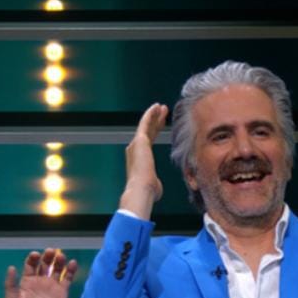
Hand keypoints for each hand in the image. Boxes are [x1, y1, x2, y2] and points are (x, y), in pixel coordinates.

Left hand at [4, 248, 78, 297]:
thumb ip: (10, 285)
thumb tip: (11, 267)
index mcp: (27, 282)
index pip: (30, 265)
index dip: (33, 258)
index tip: (36, 255)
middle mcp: (40, 282)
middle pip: (44, 264)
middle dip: (47, 256)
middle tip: (50, 251)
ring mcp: (52, 286)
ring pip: (56, 269)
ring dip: (59, 261)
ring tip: (61, 256)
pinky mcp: (62, 292)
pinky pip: (67, 278)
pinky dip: (71, 270)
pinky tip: (73, 263)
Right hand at [120, 103, 167, 219]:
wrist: (142, 189)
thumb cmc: (148, 191)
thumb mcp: (154, 185)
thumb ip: (155, 183)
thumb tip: (156, 188)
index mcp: (138, 159)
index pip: (148, 141)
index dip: (154, 131)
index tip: (160, 124)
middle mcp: (135, 150)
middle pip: (147, 132)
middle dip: (155, 121)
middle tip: (162, 112)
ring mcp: (136, 144)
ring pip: (146, 125)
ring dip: (154, 115)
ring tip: (162, 107)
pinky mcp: (140, 140)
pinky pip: (145, 123)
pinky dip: (150, 114)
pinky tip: (156, 107)